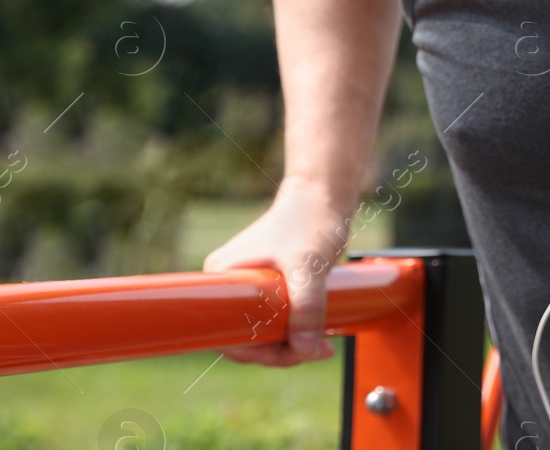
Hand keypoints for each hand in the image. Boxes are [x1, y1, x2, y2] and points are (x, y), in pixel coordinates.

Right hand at [202, 178, 351, 365]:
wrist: (327, 195)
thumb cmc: (310, 219)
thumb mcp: (307, 265)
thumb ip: (306, 306)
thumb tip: (305, 349)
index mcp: (222, 277)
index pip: (227, 335)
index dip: (259, 352)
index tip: (292, 354)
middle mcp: (230, 283)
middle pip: (247, 337)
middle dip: (282, 350)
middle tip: (317, 350)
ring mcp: (250, 285)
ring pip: (265, 331)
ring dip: (293, 343)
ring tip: (323, 343)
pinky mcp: (270, 285)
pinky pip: (277, 318)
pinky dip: (297, 330)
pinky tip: (319, 333)